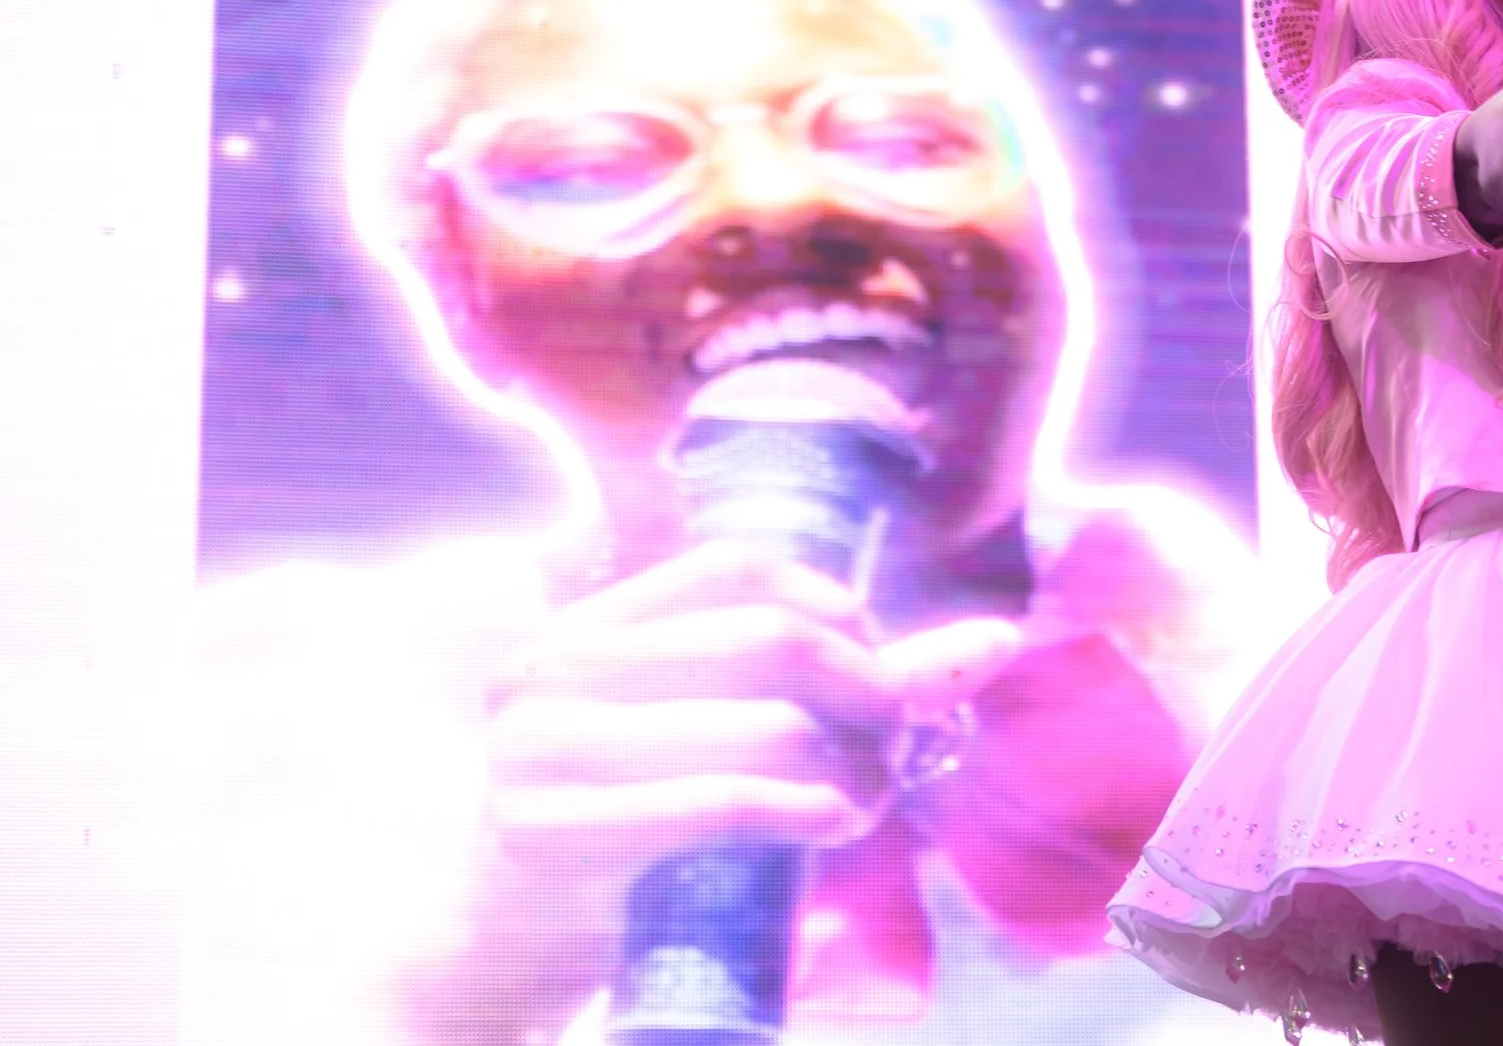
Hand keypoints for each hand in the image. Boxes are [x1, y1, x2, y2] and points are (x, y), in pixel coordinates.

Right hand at [409, 540, 1023, 1034]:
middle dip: (862, 687)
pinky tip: (832, 825)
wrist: (491, 950)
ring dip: (848, 764)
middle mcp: (547, 670)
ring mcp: (536, 751)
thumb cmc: (623, 831)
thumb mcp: (705, 738)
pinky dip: (805, 811)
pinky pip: (721, 804)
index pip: (738, 565)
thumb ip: (837, 682)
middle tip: (895, 738)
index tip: (874, 664)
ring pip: (760, 722)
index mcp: (582, 627)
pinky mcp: (547, 834)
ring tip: (868, 796)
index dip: (833, 604)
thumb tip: (998, 641)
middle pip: (765, 637)